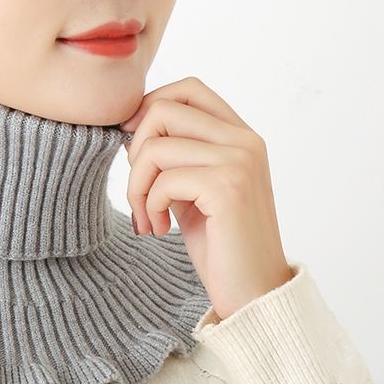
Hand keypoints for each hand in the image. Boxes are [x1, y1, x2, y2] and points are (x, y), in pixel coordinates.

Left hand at [120, 76, 293, 321]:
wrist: (253, 294)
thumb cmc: (218, 241)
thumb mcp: (191, 186)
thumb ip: (173, 151)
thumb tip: (129, 120)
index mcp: (240, 135)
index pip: (188, 89)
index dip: (150, 107)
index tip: (133, 145)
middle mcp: (245, 141)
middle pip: (164, 109)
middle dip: (135, 150)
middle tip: (140, 189)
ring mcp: (240, 162)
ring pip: (155, 146)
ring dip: (137, 186)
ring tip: (147, 215)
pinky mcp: (228, 188)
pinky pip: (163, 180)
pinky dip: (148, 205)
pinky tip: (159, 228)